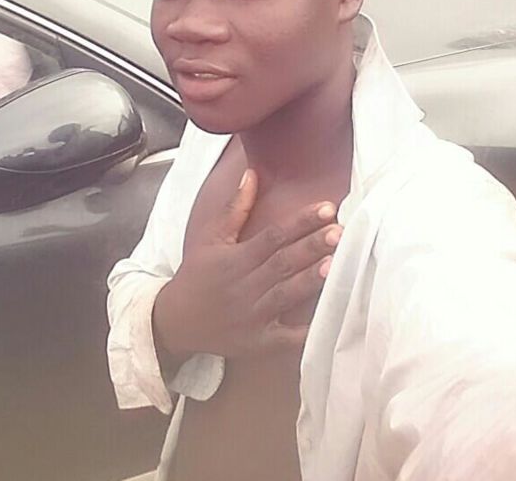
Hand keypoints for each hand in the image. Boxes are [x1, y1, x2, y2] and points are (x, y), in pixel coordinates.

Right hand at [152, 170, 341, 360]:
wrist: (177, 322)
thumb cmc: (198, 275)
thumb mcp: (211, 238)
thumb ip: (234, 208)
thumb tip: (252, 174)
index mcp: (236, 259)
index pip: (273, 236)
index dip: (299, 222)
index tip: (326, 208)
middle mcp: (246, 286)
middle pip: (283, 263)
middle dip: (312, 247)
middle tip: (339, 231)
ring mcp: (253, 316)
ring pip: (286, 295)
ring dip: (311, 280)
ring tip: (336, 264)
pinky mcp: (259, 342)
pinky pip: (286, 338)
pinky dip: (306, 332)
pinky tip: (328, 317)